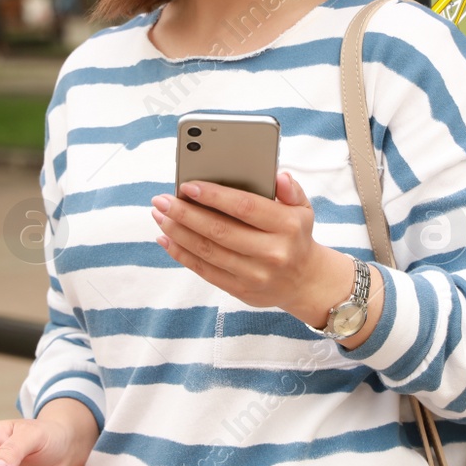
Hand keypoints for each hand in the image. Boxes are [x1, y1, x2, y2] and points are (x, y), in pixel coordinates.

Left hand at [150, 170, 337, 318]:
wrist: (305, 281)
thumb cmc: (295, 236)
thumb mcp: (302, 209)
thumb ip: (291, 190)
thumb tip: (279, 176)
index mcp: (287, 226)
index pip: (245, 207)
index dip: (214, 196)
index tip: (188, 185)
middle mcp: (272, 252)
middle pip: (220, 230)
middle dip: (185, 213)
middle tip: (162, 199)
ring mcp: (255, 274)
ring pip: (208, 251)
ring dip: (178, 233)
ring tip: (160, 215)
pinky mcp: (241, 290)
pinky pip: (205, 271)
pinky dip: (182, 254)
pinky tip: (166, 239)